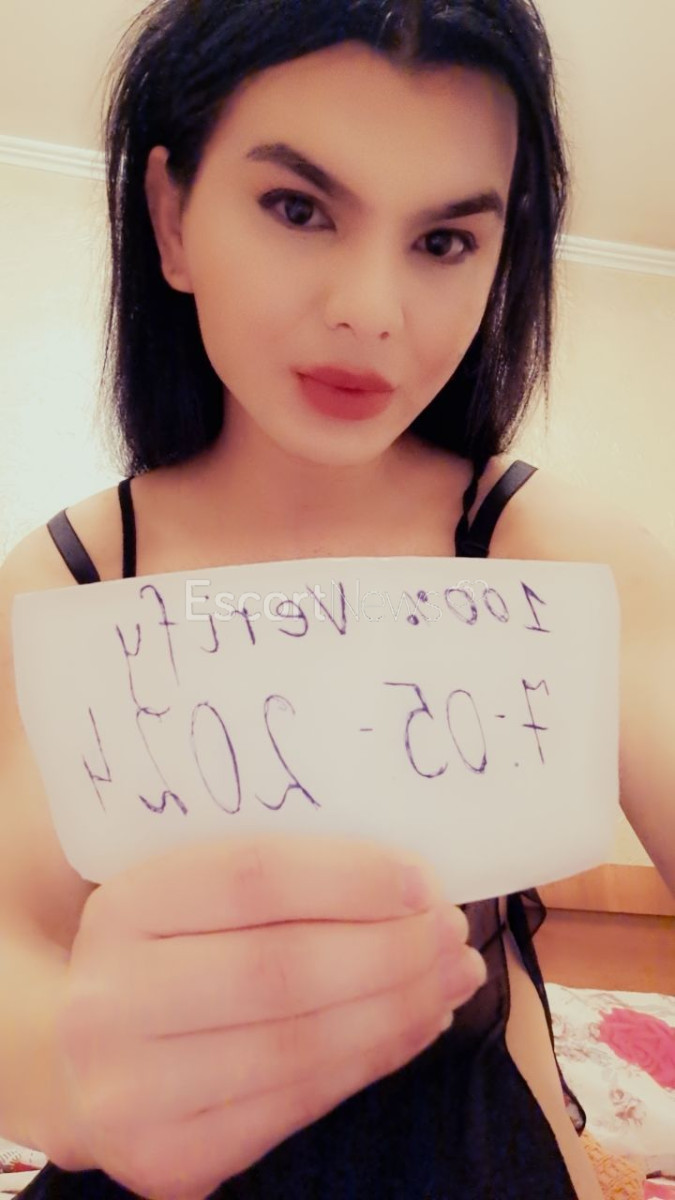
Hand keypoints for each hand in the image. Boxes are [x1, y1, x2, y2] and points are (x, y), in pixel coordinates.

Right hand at [55, 835, 485, 1199]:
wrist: (79, 1060)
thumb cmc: (163, 953)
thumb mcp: (184, 892)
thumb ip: (267, 876)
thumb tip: (401, 877)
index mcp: (122, 907)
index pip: (251, 876)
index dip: (349, 877)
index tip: (422, 878)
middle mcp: (112, 1002)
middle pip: (282, 971)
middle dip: (391, 950)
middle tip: (450, 932)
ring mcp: (134, 1093)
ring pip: (299, 1047)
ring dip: (398, 1009)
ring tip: (452, 977)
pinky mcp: (170, 1160)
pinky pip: (296, 1106)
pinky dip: (371, 1060)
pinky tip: (414, 1024)